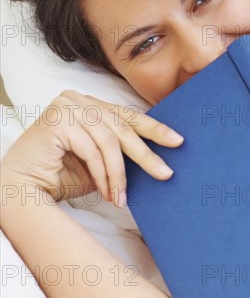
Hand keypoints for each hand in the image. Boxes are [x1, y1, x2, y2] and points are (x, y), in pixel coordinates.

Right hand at [1, 90, 184, 206]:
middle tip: (166, 173)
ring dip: (119, 174)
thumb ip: (122, 152)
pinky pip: (93, 150)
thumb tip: (159, 158)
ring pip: (110, 141)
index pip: (129, 117)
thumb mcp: (102, 161)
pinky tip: (108, 193)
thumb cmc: (63, 175)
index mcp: (92, 105)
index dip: (155, 129)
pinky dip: (103, 175)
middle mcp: (80, 100)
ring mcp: (68, 106)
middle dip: (146, 154)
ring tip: (122, 198)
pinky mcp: (58, 119)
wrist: (24, 188)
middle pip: (123, 127)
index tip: (178, 141)